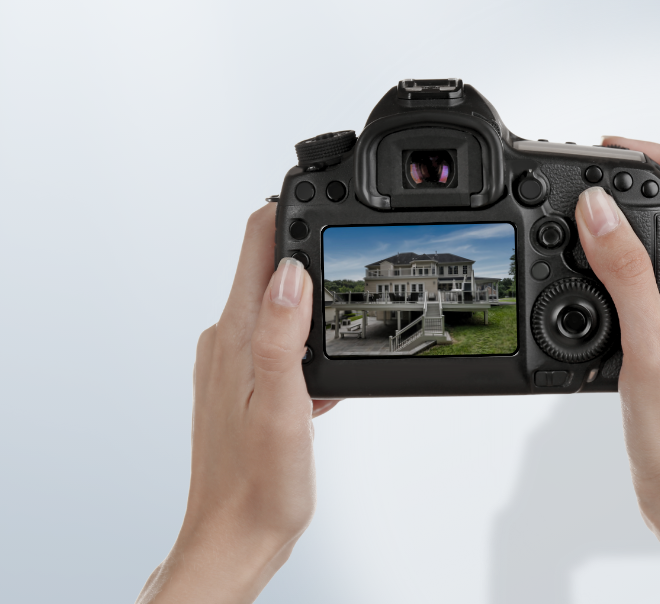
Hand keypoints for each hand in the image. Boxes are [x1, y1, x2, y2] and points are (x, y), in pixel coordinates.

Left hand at [137, 204, 337, 603]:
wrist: (234, 542)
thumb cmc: (258, 487)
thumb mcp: (283, 408)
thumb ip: (284, 337)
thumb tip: (292, 272)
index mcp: (237, 334)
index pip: (257, 239)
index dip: (292, 207)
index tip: (325, 194)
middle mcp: (229, 338)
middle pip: (269, 263)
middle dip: (311, 250)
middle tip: (352, 258)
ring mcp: (234, 360)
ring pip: (278, 301)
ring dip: (313, 300)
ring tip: (347, 318)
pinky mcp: (243, 381)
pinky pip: (278, 337)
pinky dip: (307, 339)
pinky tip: (325, 373)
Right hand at [575, 139, 659, 603]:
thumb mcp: (649, 339)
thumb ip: (625, 270)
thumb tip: (599, 208)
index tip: (618, 146)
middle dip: (637, 182)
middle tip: (592, 171)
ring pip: (658, 244)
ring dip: (622, 222)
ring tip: (581, 212)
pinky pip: (640, 278)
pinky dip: (611, 261)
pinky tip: (583, 271)